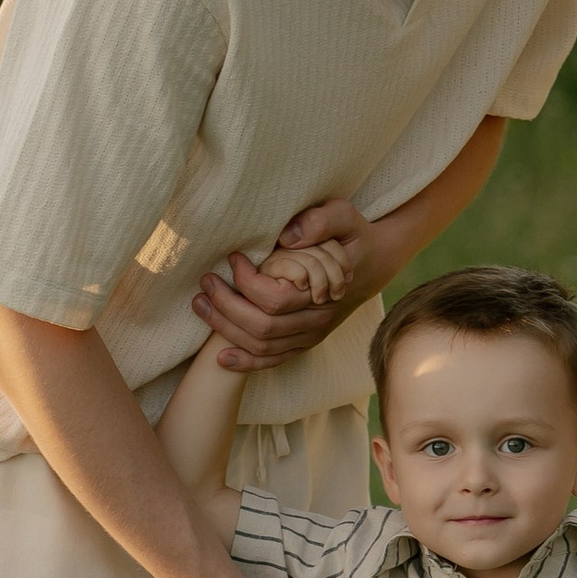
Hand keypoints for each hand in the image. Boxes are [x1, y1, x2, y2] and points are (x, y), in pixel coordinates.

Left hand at [191, 196, 378, 370]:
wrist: (376, 261)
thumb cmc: (353, 235)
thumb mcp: (344, 216)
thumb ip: (320, 221)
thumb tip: (287, 238)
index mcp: (324, 291)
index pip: (275, 299)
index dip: (246, 281)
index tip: (234, 257)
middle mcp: (318, 320)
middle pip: (263, 327)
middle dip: (226, 306)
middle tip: (205, 282)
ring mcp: (312, 335)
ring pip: (263, 346)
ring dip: (226, 329)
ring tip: (200, 304)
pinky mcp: (306, 342)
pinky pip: (274, 360)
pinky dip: (246, 362)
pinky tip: (221, 357)